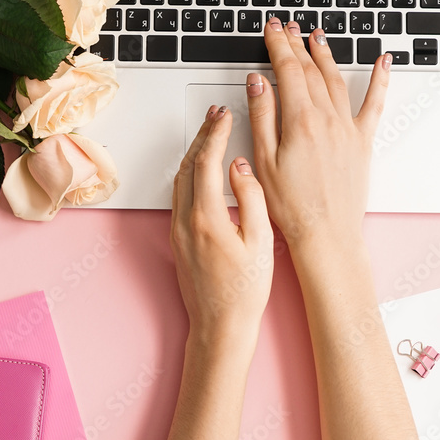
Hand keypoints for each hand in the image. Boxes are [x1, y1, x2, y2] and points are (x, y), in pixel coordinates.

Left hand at [171, 106, 273, 346]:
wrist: (221, 325)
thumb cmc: (245, 292)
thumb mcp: (261, 241)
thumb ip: (251, 198)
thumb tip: (239, 167)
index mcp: (206, 218)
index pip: (207, 161)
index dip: (216, 133)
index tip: (225, 114)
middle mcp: (185, 222)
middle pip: (188, 165)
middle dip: (202, 135)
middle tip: (215, 115)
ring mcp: (177, 231)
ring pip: (180, 179)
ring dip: (194, 153)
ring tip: (209, 134)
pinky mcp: (177, 240)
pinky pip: (179, 195)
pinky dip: (190, 173)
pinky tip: (201, 169)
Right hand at [246, 18, 391, 249]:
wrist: (326, 234)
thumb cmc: (292, 207)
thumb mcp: (264, 161)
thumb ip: (262, 117)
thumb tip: (258, 82)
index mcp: (300, 122)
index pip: (287, 71)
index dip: (278, 45)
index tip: (271, 30)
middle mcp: (328, 120)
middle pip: (310, 70)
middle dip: (296, 45)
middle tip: (287, 28)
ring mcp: (347, 129)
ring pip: (336, 80)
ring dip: (325, 55)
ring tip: (316, 37)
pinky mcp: (362, 142)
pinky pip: (374, 104)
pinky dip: (380, 80)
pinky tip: (384, 62)